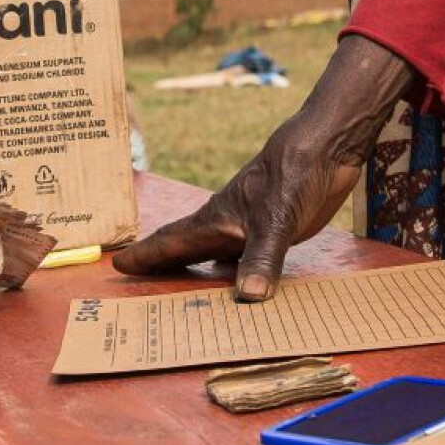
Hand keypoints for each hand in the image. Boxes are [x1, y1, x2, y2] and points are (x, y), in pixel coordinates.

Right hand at [116, 34, 412, 299]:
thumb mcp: (275, 219)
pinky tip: (242, 287)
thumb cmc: (293, 173)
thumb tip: (248, 298)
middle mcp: (227, 225)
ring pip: (215, 255)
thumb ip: (261, 258)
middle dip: (162, 266)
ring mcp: (250, 227)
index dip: (145, 255)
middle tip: (137, 284)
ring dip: (198, 272)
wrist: (326, 146)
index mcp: (216, 220)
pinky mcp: (275, 229)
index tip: (117, 264)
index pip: (171, 241)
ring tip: (182, 293)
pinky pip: (247, 258)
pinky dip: (237, 274)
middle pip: (186, 250)